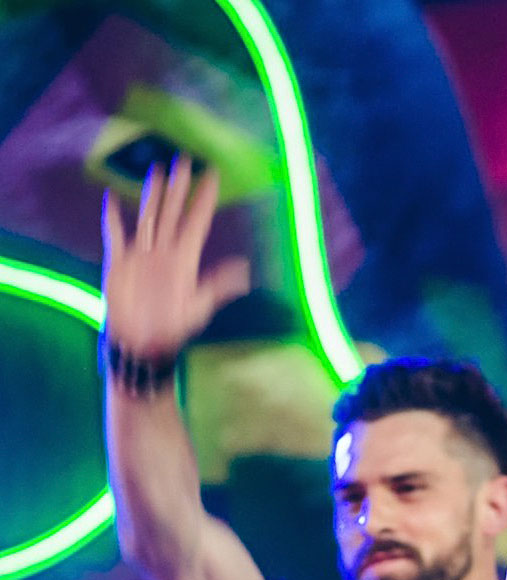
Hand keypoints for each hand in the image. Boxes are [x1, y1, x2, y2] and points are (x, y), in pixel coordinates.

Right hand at [102, 159, 250, 358]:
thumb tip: (244, 271)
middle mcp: (163, 252)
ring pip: (148, 217)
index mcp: (184, 260)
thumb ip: (218, 285)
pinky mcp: (119, 263)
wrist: (141, 342)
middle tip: (184, 159)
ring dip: (152, 195)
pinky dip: (112, 219)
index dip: (204, 199)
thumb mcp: (199, 306)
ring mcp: (141, 255)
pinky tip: (111, 199)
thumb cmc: (172, 329)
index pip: (196, 222)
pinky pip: (114, 236)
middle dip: (178, 187)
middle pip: (172, 212)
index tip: (214, 176)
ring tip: (157, 170)